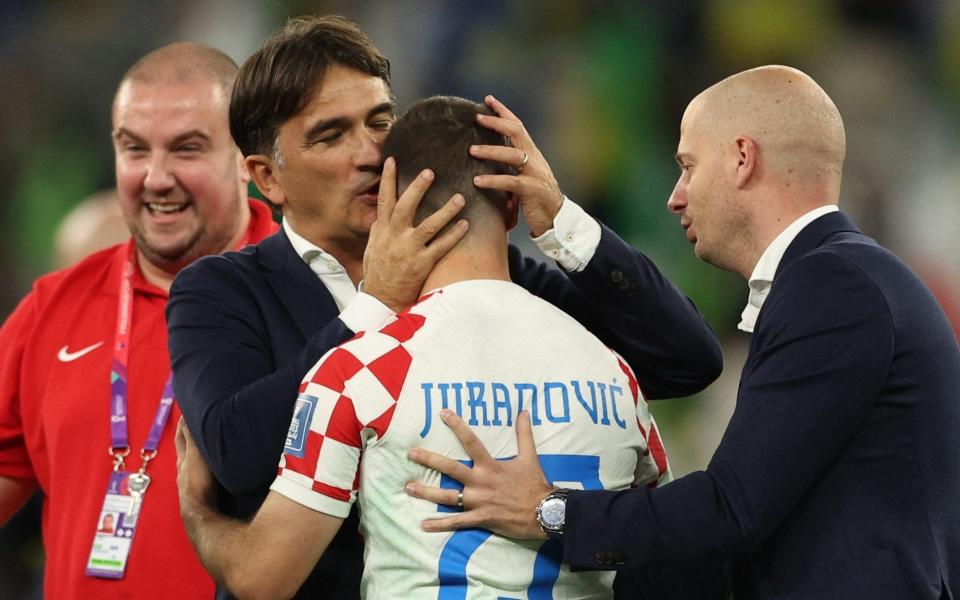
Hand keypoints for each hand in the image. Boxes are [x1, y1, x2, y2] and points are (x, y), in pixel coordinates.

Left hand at [175, 417, 216, 514]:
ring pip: (189, 460)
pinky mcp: (198, 490)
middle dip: (185, 436)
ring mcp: (190, 480)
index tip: (186, 411)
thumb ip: (192, 437)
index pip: (181, 436)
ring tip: (202, 442)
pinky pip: (198, 471)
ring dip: (193, 451)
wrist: (199, 511)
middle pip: (183, 448)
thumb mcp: (196, 455)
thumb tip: (186, 417)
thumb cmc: (197, 482)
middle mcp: (184, 468)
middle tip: (190, 423)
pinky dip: (201, 464)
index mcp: (183, 458)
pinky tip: (209, 466)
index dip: (183, 424)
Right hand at [362, 157, 468, 311]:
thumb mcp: (373, 248)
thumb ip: (380, 229)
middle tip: (430, 171)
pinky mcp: (422, 264)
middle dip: (417, 187)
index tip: (392, 159)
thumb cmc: (378, 273)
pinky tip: (466, 225)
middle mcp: (394, 237)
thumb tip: (383, 213)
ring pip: (429, 225)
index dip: (388, 179)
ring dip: (446, 210)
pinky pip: (441, 246)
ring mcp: (409, 250)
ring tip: (460, 197)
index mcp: (382, 230)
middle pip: (406, 206)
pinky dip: (454, 235)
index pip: (384, 199)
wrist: (381, 300)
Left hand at [405, 410, 551, 538]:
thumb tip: (523, 411)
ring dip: (427, 492)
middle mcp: (481, 482)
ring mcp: (479, 501)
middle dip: (430, 460)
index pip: (471, 441)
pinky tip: (424, 525)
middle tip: (411, 454)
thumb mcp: (530, 457)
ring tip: (409, 488)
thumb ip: (524, 434)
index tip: (443, 414)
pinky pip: (457, 522)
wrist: (544, 512)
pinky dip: (440, 524)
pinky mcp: (481, 518)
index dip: (457, 426)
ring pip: (448, 496)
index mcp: (491, 465)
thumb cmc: (535, 485)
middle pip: (450, 468)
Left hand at [471, 95, 563, 236]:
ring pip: (513, 155)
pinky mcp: (531, 190)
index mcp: (531, 153)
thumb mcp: (524, 175)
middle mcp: (534, 159)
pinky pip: (510, 182)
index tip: (488, 99)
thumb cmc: (536, 197)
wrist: (556, 218)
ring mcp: (534, 173)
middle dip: (497, 122)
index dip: (503, 112)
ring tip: (471, 150)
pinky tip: (477, 180)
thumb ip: (510, 165)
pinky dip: (493, 180)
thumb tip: (488, 155)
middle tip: (477, 117)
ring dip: (491, 151)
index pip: (517, 126)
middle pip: (517, 132)